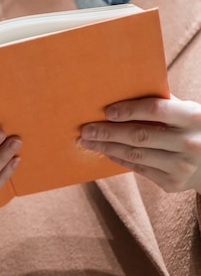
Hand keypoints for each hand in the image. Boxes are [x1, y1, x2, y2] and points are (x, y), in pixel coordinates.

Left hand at [79, 96, 200, 193]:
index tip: (106, 111)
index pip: (156, 110)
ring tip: (87, 142)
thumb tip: (120, 93)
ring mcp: (182, 166)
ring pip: (135, 155)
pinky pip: (139, 169)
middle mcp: (190, 142)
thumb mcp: (187, 113)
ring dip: (107, 148)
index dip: (129, 110)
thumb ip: (162, 105)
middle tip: (85, 130)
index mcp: (193, 117)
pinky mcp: (173, 183)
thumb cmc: (194, 129)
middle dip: (107, 132)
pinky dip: (119, 159)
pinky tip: (106, 152)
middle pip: (139, 135)